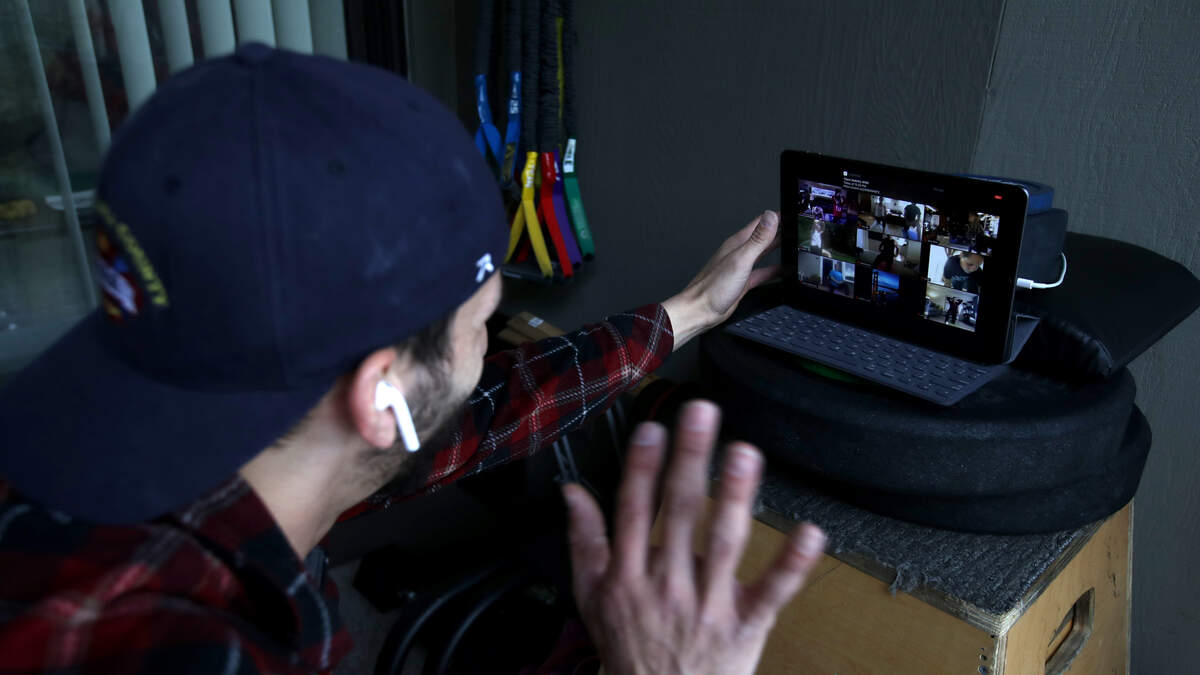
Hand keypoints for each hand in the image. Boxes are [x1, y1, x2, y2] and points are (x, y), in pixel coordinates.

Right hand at [562, 401, 825, 674]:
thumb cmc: (627, 647)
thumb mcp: (590, 596)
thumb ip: (584, 540)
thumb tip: (572, 492)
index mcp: (629, 574)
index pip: (634, 510)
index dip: (642, 467)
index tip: (654, 429)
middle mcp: (668, 584)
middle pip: (679, 513)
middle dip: (690, 461)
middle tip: (702, 415)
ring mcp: (708, 604)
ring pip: (724, 544)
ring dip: (734, 497)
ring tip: (745, 454)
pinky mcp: (745, 624)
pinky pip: (771, 593)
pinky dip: (792, 565)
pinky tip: (810, 533)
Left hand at [661, 211, 780, 349]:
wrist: (700, 310)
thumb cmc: (713, 287)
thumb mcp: (741, 259)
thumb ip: (757, 239)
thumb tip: (770, 217)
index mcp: (737, 243)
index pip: (760, 223)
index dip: (775, 216)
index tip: (789, 213)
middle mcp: (739, 253)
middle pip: (763, 237)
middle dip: (779, 231)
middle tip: (795, 227)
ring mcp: (741, 267)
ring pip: (762, 254)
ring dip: (776, 249)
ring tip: (792, 245)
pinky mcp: (743, 282)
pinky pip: (761, 273)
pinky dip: (773, 271)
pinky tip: (781, 271)